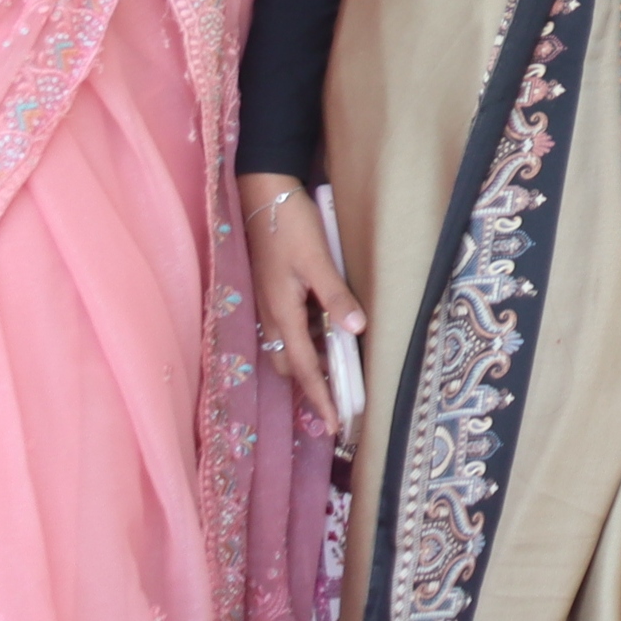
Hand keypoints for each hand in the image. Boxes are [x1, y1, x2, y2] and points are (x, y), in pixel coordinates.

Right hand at [240, 174, 364, 438]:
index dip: (320, 396)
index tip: (335, 424)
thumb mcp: (318, 261)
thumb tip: (356, 330)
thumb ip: (335, 295)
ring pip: (290, 347)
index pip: (303, 368)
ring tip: (341, 368)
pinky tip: (329, 331)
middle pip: (292, 364)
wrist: (264, 196)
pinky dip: (309, 340)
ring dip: (312, 361)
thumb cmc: (291, 227)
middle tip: (343, 397)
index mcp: (282, 314)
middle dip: (313, 384)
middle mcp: (272, 316)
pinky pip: (291, 329)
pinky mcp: (274, 294)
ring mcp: (270, 306)